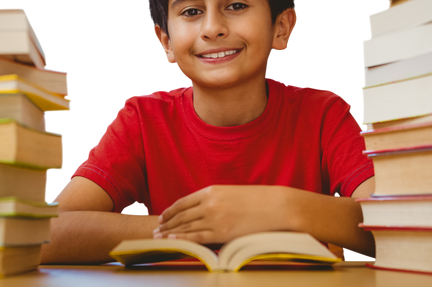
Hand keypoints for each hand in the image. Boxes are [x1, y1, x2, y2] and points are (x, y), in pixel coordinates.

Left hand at [152, 185, 291, 244]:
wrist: (276, 206)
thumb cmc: (258, 200)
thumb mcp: (232, 193)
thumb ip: (216, 199)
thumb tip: (204, 209)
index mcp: (211, 190)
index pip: (184, 201)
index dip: (171, 210)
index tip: (163, 217)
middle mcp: (209, 203)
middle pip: (181, 215)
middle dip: (166, 223)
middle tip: (155, 229)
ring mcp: (214, 218)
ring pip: (185, 226)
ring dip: (170, 232)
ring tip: (159, 237)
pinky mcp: (221, 233)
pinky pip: (196, 237)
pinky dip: (182, 239)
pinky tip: (172, 240)